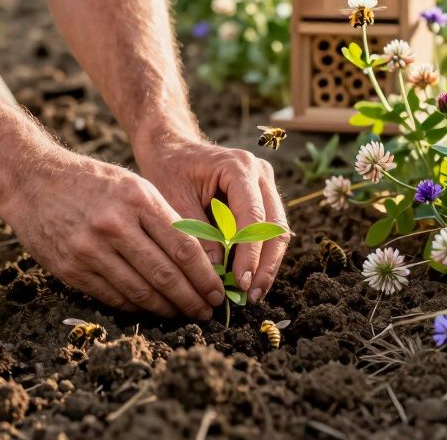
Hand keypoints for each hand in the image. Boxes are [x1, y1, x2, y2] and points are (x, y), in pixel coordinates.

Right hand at [0, 146, 224, 319]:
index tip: (218, 290)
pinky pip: (113, 297)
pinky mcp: (71, 268)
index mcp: (137, 198)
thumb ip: (162, 216)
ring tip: (184, 315)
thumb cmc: (90, 181)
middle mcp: (114, 224)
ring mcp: (90, 249)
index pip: (183, 247)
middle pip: (165, 274)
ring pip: (140, 291)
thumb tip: (199, 258)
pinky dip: (137, 307)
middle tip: (208, 312)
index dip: (205, 276)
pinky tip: (152, 309)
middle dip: (192, 299)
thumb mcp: (131, 184)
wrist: (31, 180)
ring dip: (167, 309)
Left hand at [134, 134, 289, 303]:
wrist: (171, 148)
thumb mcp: (174, 199)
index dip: (249, 253)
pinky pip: (269, 230)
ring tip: (252, 294)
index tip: (240, 282)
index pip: (253, 217)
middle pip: (274, 226)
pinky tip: (250, 279)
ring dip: (267, 264)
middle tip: (250, 296)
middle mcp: (260, 172)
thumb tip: (217, 272)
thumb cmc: (169, 170)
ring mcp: (265, 184)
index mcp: (238, 167)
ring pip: (277, 231)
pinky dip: (261, 256)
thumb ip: (196, 233)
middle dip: (264, 265)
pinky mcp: (262, 197)